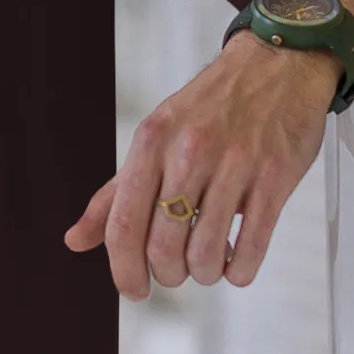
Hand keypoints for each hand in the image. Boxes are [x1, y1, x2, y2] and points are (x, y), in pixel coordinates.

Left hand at [64, 30, 339, 295]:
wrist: (277, 64)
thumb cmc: (212, 106)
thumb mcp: (156, 136)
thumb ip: (116, 192)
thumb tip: (76, 239)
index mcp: (152, 141)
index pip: (123, 225)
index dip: (123, 270)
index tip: (134, 289)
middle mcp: (189, 151)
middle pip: (163, 247)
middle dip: (169, 275)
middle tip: (177, 272)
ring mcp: (235, 163)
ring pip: (207, 253)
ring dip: (205, 273)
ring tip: (209, 264)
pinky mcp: (275, 177)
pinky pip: (253, 246)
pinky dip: (240, 269)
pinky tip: (237, 261)